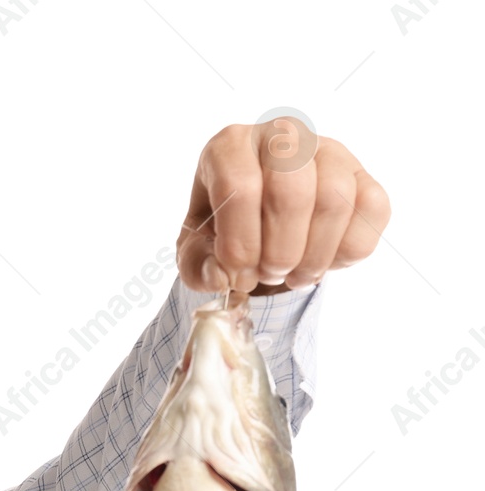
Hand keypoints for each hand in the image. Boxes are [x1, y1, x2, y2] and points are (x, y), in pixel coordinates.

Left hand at [177, 120, 390, 294]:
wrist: (261, 222)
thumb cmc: (222, 229)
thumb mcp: (195, 249)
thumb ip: (197, 266)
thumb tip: (222, 276)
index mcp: (231, 147)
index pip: (239, 187)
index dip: (240, 243)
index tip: (238, 276)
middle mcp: (283, 136)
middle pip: (292, 192)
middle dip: (280, 251)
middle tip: (270, 276)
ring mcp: (329, 150)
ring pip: (334, 201)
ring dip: (314, 256)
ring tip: (294, 276)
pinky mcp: (362, 173)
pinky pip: (372, 209)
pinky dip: (348, 251)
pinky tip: (324, 262)